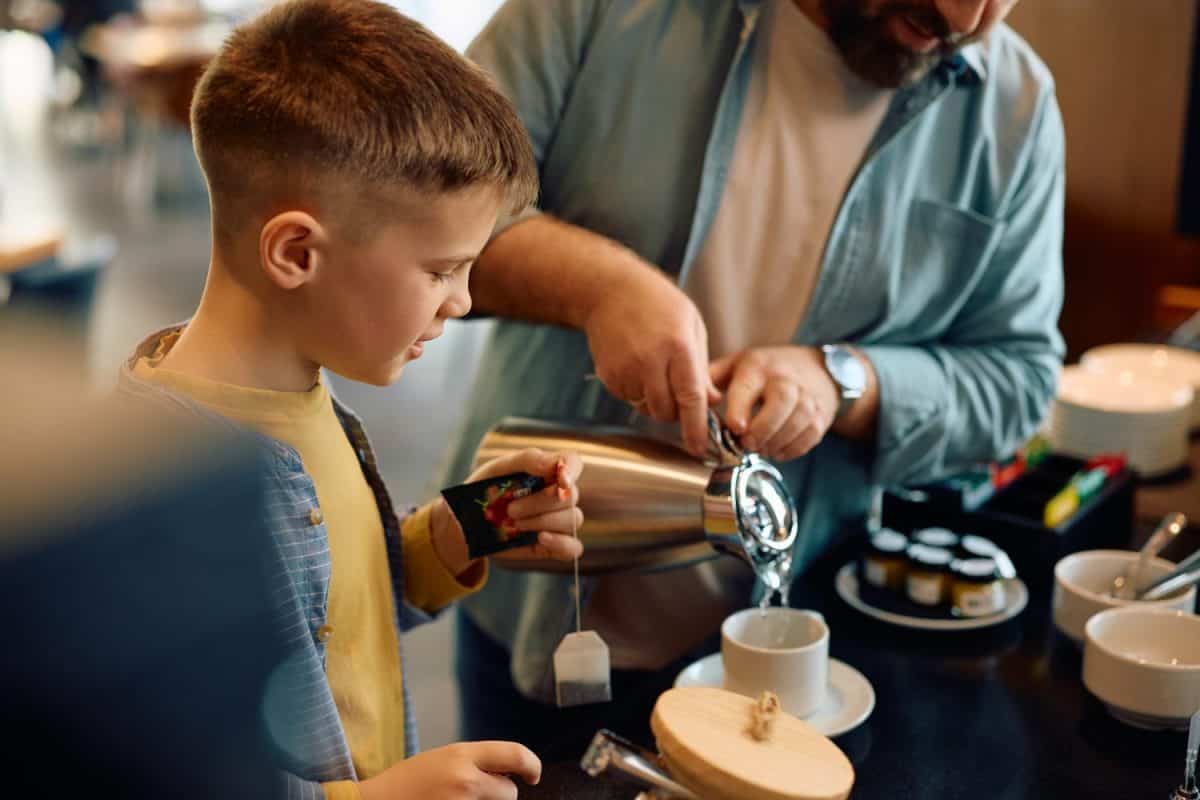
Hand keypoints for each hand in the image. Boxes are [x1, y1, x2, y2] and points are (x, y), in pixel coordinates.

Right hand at [358, 741, 540, 799]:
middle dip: (500, 794)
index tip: (533, 774)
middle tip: (478, 793)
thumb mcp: (443, 758)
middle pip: (509, 792)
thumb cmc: (408, 782)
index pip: (515, 754)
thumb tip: (510, 771)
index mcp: (462, 755)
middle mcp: (465, 780)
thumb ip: (475, 762)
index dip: (532, 765)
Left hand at [432, 450, 584, 575]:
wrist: (467, 523)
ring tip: (514, 524)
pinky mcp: (554, 545)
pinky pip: (573, 548)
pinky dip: (561, 543)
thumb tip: (555, 465)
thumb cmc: (485, 490)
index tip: (560, 480)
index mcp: (548, 471)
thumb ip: (527, 460)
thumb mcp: (498, 469)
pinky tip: (540, 539)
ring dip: (542, 522)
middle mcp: (559, 495)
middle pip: (570, 497)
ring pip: (572, 520)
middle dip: (539, 503)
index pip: (573, 463)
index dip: (572, 470)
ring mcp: (558, 521)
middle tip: (510, 509)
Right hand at [583, 269, 720, 455]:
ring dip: (657, 402)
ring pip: (647, 408)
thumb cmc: (656, 303)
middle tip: (679, 393)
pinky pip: (630, 400)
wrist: (609, 291)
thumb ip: (701, 367)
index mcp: (677, 346)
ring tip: (656, 370)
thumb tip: (711, 402)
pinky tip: (638, 366)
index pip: (690, 398)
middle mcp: (650, 361)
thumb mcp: (691, 325)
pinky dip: (638, 393)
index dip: (696, 427)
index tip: (700, 448)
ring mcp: (626, 370)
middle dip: (676, 412)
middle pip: (666, 411)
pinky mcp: (609, 376)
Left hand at [709, 346, 838, 461]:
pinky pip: (810, 436)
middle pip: (780, 403)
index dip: (741, 408)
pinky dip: (793, 449)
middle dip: (763, 429)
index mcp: (758, 367)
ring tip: (761, 449)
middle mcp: (785, 379)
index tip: (734, 427)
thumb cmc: (767, 370)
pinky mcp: (821, 414)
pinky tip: (777, 450)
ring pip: (798, 421)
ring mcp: (808, 396)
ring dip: (776, 442)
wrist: (817, 368)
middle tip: (748, 444)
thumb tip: (688, 400)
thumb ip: (712, 379)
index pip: (749, 386)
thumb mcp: (738, 364)